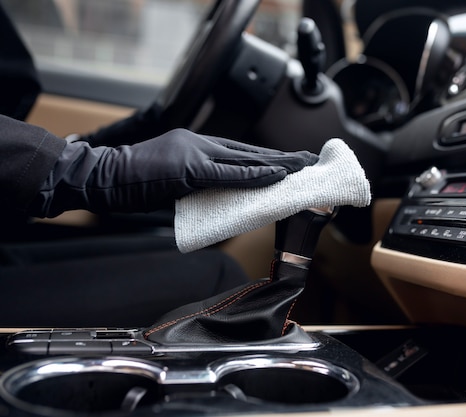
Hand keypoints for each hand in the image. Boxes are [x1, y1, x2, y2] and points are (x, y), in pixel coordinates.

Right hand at [29, 129, 318, 216]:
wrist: (102, 176)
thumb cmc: (132, 182)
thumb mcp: (171, 181)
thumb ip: (196, 185)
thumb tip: (218, 200)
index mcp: (196, 146)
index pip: (239, 151)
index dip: (266, 157)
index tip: (289, 162)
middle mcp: (200, 143)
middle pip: (250, 150)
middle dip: (282, 156)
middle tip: (309, 159)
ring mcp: (195, 152)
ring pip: (246, 158)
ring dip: (278, 163)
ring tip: (304, 165)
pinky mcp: (190, 168)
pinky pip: (230, 172)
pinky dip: (255, 175)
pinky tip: (277, 175)